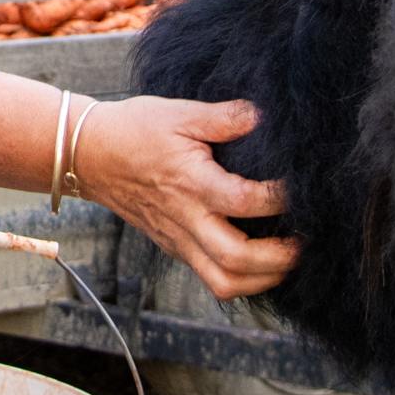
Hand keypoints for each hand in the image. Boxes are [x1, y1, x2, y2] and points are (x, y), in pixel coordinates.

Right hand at [72, 96, 297, 300]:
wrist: (88, 154)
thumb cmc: (133, 130)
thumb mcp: (180, 113)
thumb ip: (225, 117)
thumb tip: (264, 114)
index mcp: (191, 183)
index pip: (245, 202)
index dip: (281, 199)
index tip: (303, 188)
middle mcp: (186, 218)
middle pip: (237, 259)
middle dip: (279, 258)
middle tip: (306, 242)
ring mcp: (178, 239)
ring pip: (224, 282)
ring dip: (262, 279)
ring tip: (287, 260)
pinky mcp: (173, 246)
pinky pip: (211, 277)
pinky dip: (241, 279)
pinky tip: (260, 263)